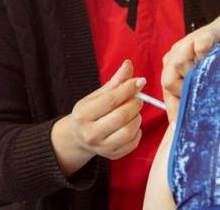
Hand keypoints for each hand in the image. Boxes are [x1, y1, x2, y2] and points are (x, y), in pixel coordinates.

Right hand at [51, 59, 144, 175]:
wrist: (79, 136)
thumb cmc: (91, 111)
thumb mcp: (98, 94)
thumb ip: (116, 81)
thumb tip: (128, 64)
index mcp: (83, 114)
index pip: (111, 100)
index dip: (128, 89)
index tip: (139, 81)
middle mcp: (90, 133)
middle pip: (121, 117)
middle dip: (134, 103)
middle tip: (138, 98)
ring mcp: (101, 147)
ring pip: (128, 131)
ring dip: (137, 118)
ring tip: (134, 111)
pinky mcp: (112, 155)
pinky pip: (133, 143)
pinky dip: (137, 131)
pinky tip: (132, 124)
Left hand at [161, 21, 219, 120]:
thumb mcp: (203, 79)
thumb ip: (193, 96)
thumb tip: (185, 126)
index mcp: (172, 66)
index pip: (167, 92)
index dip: (173, 110)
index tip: (179, 126)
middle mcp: (175, 55)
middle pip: (168, 81)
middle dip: (185, 92)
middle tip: (201, 94)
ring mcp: (186, 43)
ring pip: (180, 66)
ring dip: (198, 75)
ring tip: (211, 76)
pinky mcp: (202, 35)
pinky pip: (200, 49)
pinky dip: (207, 57)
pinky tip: (217, 61)